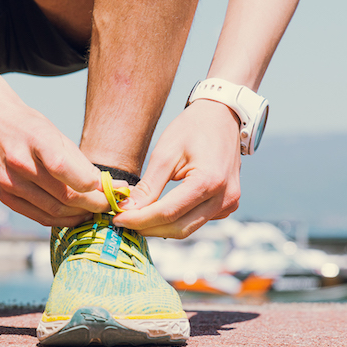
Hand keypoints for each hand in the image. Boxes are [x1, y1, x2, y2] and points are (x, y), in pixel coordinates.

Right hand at [0, 86, 110, 226]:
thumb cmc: (26, 125)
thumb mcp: (53, 131)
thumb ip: (77, 160)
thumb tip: (103, 186)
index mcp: (35, 139)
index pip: (66, 169)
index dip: (93, 186)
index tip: (111, 189)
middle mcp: (19, 163)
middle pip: (65, 195)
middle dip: (94, 204)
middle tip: (109, 205)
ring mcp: (9, 182)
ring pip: (54, 211)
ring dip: (80, 215)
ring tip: (95, 211)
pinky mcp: (5, 197)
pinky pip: (39, 216)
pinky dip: (61, 220)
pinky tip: (74, 216)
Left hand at [113, 99, 241, 237]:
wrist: (222, 117)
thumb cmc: (192, 129)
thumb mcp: (165, 153)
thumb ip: (148, 186)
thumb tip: (128, 209)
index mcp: (209, 181)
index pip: (168, 213)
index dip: (140, 219)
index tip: (118, 219)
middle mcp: (224, 197)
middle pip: (179, 228)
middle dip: (148, 228)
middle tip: (123, 222)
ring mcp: (228, 203)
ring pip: (187, 228)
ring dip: (160, 228)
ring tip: (136, 218)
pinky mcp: (227, 205)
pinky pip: (197, 221)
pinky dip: (175, 221)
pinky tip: (157, 212)